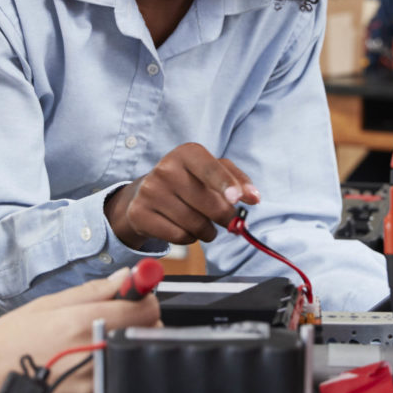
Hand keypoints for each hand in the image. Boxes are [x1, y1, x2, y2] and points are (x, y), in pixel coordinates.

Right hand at [0, 269, 160, 392]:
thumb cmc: (2, 345)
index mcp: (84, 323)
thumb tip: (126, 277)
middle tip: (110, 320)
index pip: (147, 308)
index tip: (133, 297)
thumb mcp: (44, 306)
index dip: (143, 299)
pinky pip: (118, 379)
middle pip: (147, 332)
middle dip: (135, 321)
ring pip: (133, 355)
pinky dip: (110, 369)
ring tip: (90, 345)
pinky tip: (83, 367)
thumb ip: (91, 291)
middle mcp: (95, 353)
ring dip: (122, 345)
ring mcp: (96, 382)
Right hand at [105, 142, 259, 248]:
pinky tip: (184, 228)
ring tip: (203, 224)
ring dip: (207, 231)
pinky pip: (179, 237)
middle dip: (225, 218)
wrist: (146, 193)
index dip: (225, 184)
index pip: (210, 168)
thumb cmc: (189, 181)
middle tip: (227, 220)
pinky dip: (189, 238)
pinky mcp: (139, 213)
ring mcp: (150, 191)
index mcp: (187, 153)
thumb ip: (238, 181)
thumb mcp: (212, 172)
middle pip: (209, 204)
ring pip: (195, 224)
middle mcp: (166, 168)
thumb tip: (253, 198)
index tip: (236, 199)